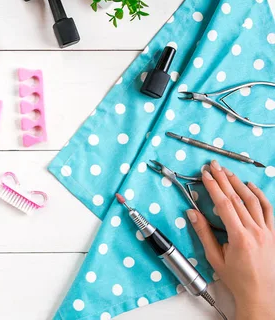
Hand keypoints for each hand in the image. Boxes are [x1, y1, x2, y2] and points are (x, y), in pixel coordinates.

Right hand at [187, 160, 274, 319]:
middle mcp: (256, 232)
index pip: (224, 205)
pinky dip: (259, 195)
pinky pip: (267, 209)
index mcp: (240, 238)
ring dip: (239, 184)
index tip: (206, 175)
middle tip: (214, 166)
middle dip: (223, 179)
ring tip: (228, 172)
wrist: (261, 294)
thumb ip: (204, 233)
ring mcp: (267, 231)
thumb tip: (192, 213)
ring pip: (253, 201)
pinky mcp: (273, 233)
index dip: (214, 187)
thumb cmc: (237, 279)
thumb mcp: (215, 258)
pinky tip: (250, 186)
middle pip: (237, 198)